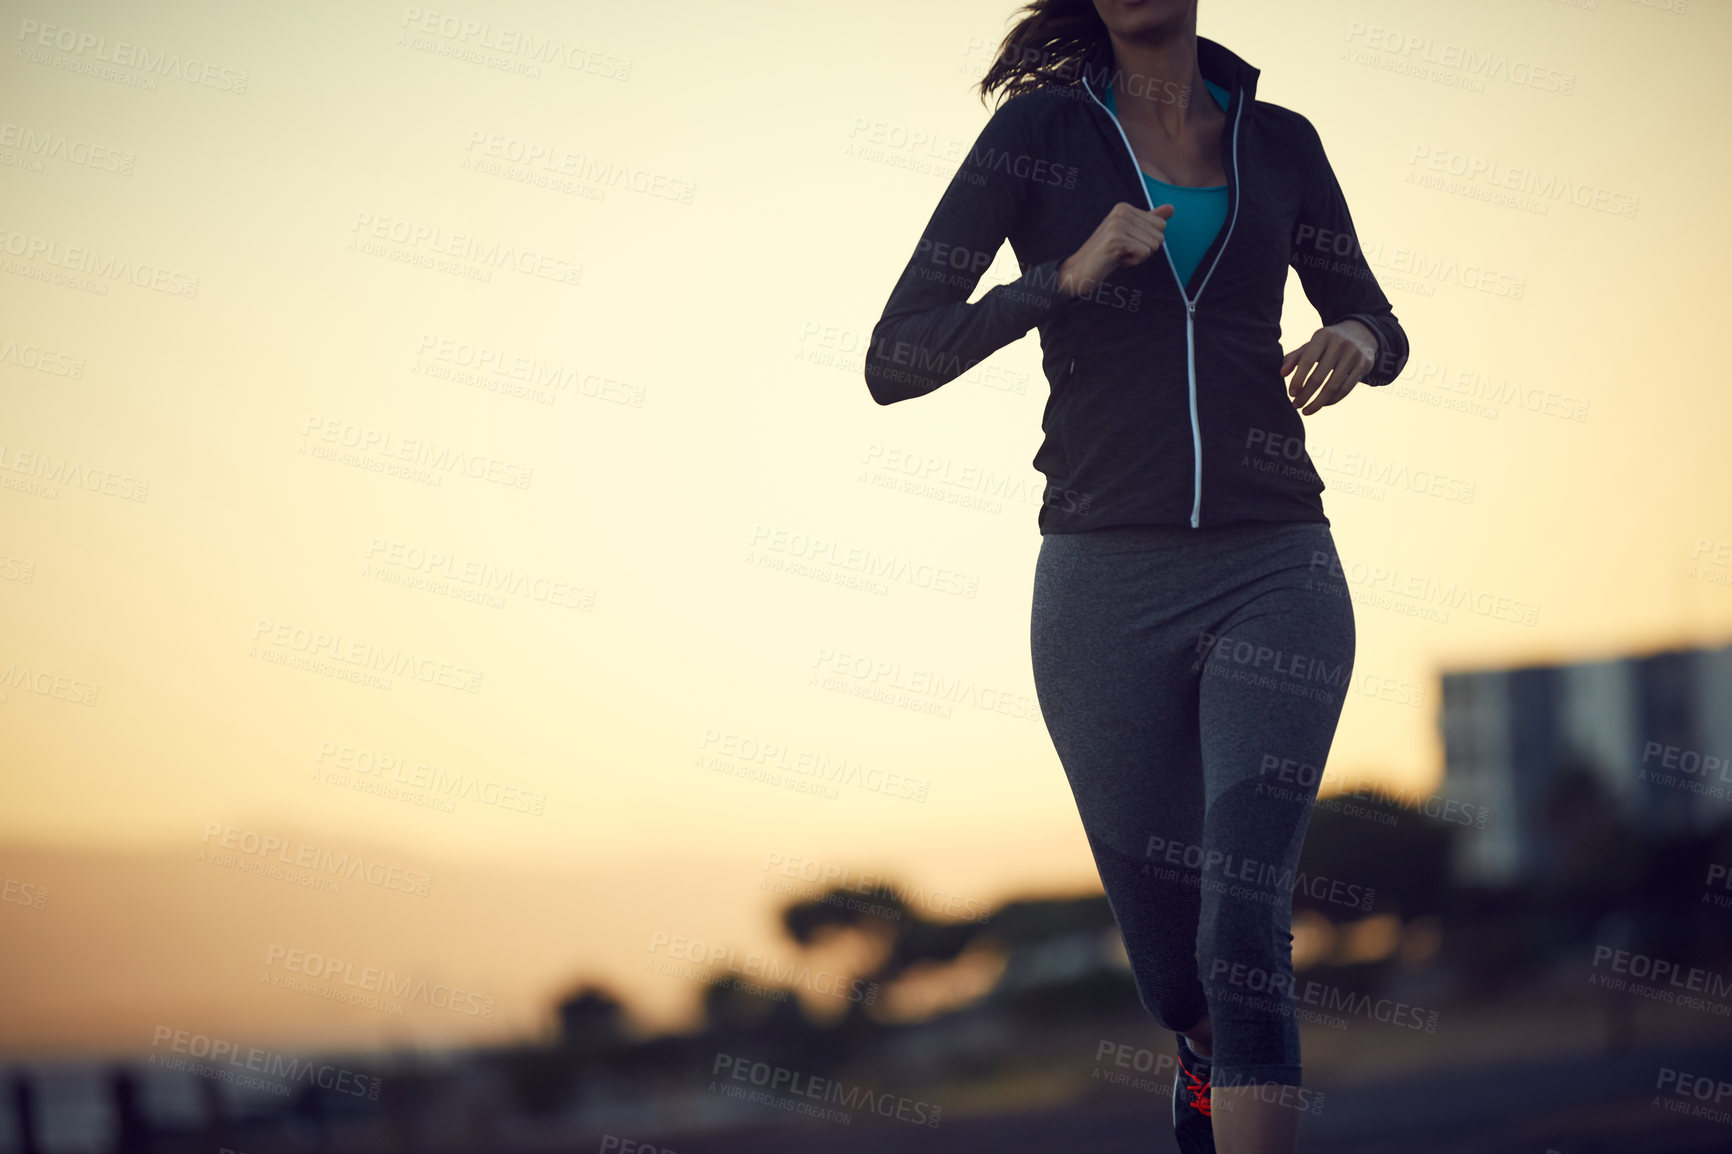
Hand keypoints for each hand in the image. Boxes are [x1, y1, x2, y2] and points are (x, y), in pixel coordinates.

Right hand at [1057, 202, 1176, 297]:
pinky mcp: (1116, 239)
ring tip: (1119, 255)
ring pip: (1154, 245)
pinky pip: (1145, 253)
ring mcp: (1118, 225)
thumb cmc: (1106, 254)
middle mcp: (1122, 211)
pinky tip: (1117, 260)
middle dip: (1145, 250)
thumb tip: (1171, 208)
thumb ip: (1150, 220)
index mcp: (1125, 207)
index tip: (1127, 244)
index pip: (1161, 226)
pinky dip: (1133, 262)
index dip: (1147, 241)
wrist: (1079, 270)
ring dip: (1138, 257)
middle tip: (1122, 251)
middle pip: (1159, 236)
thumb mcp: (1131, 234)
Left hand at [1281, 320, 1377, 413]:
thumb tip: (1282, 373)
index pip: (1307, 361)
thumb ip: (1294, 358)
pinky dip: (1333, 400)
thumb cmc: (1327, 343)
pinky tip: (1322, 404)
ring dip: (1318, 403)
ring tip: (1306, 410)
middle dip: (1305, 395)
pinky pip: (1347, 388)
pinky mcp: (1365, 364)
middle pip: (1319, 377)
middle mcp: (1340, 343)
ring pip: (1333, 387)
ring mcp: (1354, 354)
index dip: (1298, 380)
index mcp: (1323, 336)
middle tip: (1295, 405)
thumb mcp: (1311, 345)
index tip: (1291, 394)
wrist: (1360, 333)